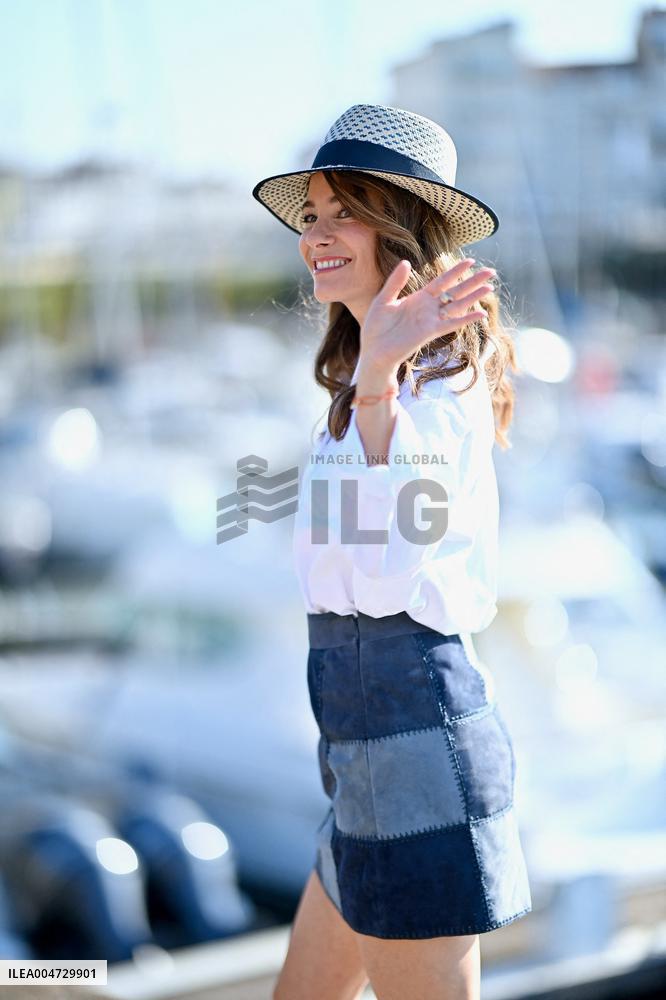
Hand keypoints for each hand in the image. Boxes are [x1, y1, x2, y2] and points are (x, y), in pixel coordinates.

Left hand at [359, 258, 494, 372]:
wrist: (373, 351)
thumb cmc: (375, 328)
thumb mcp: (383, 300)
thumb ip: (395, 282)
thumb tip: (406, 262)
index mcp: (418, 298)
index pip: (442, 281)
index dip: (455, 272)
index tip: (470, 261)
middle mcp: (428, 308)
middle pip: (455, 291)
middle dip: (473, 281)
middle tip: (490, 271)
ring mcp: (431, 320)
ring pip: (458, 305)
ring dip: (474, 296)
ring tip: (490, 287)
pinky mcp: (430, 332)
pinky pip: (452, 324)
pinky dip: (466, 319)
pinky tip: (481, 313)